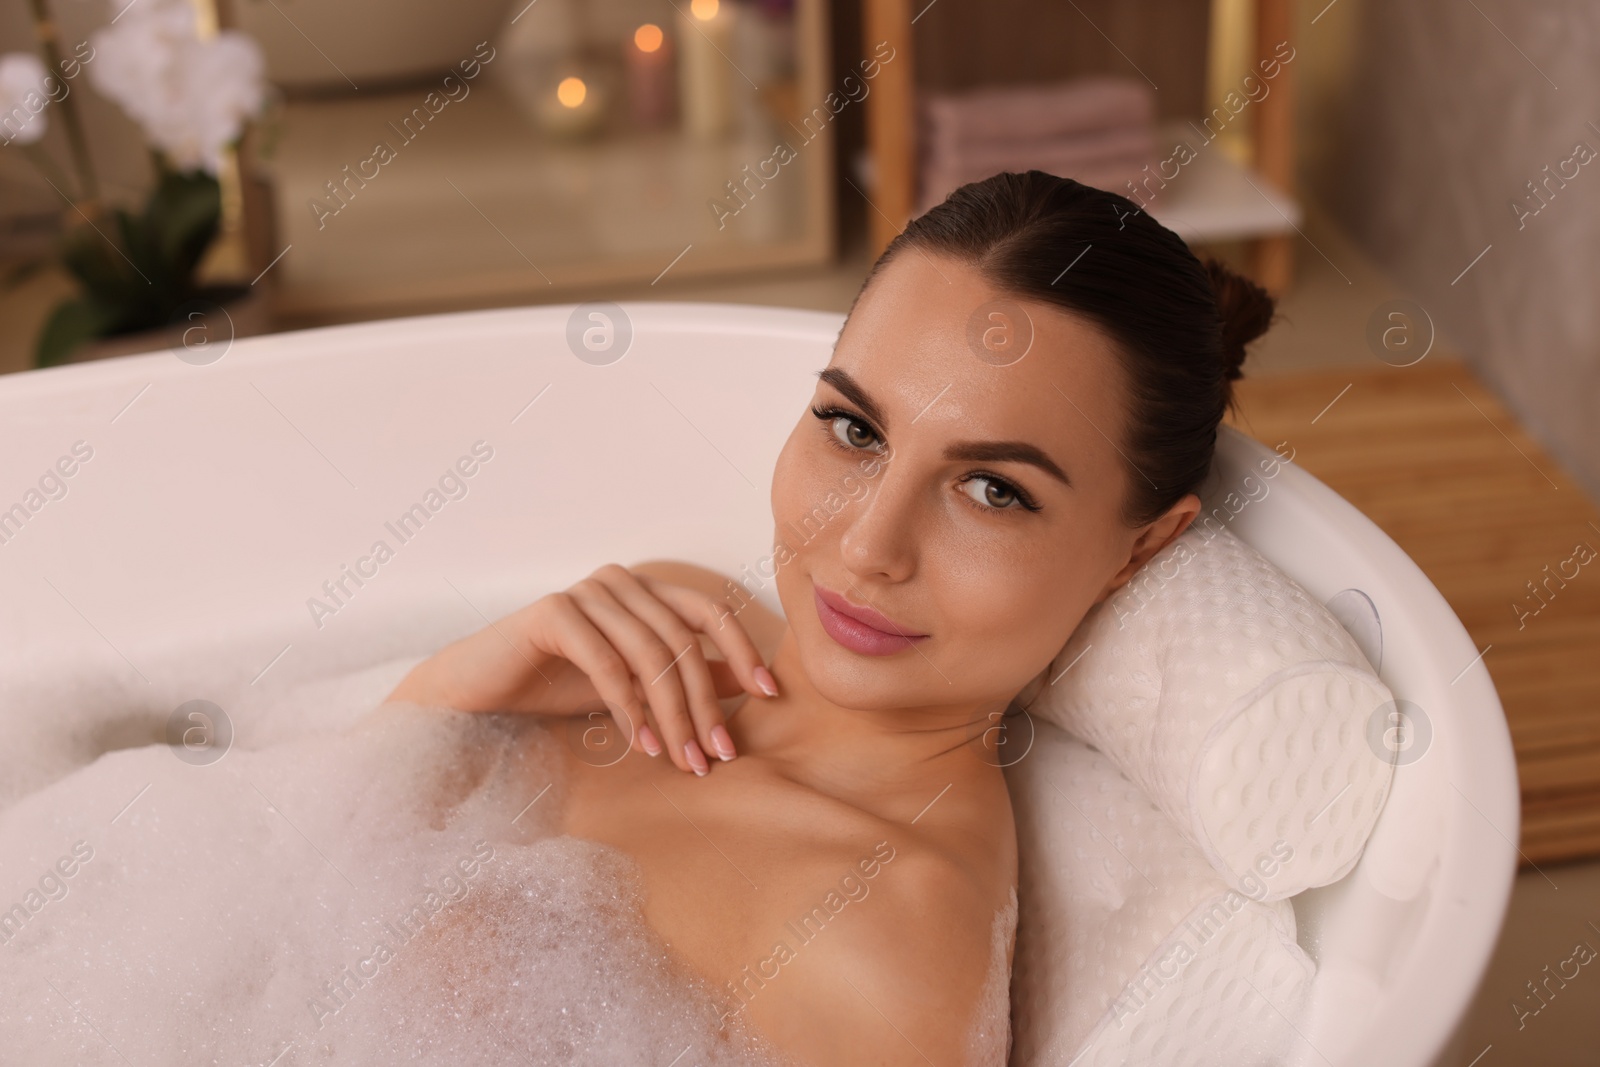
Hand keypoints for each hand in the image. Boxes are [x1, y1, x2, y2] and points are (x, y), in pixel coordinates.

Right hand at [384, 564, 777, 774]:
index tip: (768, 695)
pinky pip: (606, 662)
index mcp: (644, 589)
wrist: (479, 692)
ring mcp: (586, 591)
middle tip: (716, 754)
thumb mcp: (633, 685)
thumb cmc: (557, 684)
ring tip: (682, 759)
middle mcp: (620, 581)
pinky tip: (639, 743)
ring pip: (649, 654)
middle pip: (683, 640)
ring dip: (671, 714)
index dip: (743, 650)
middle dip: (704, 702)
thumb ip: (684, 676)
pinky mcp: (554, 612)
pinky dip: (629, 706)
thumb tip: (747, 685)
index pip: (709, 612)